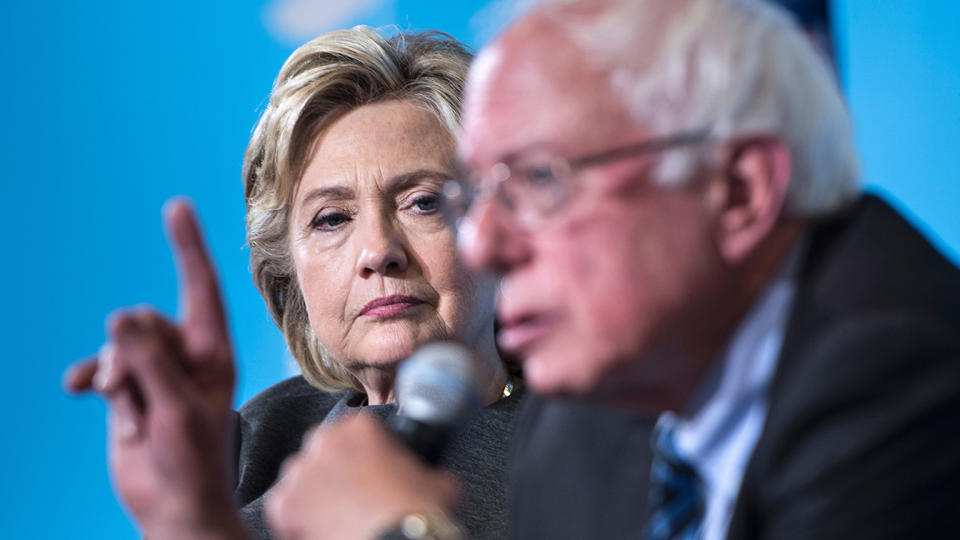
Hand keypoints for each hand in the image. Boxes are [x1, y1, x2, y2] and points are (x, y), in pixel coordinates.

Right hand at [64, 199, 247, 539]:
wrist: (173, 506)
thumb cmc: (192, 463)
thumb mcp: (177, 410)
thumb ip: (151, 361)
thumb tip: (120, 316)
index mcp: (214, 353)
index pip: (201, 289)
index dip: (189, 248)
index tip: (177, 207)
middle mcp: (186, 355)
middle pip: (144, 321)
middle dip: (131, 356)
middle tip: (140, 399)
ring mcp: (155, 371)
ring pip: (118, 343)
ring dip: (114, 377)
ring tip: (128, 413)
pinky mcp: (129, 389)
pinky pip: (100, 366)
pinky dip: (91, 377)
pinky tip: (78, 390)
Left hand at [266, 414, 460, 539]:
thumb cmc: (419, 513)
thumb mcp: (438, 479)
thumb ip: (423, 468)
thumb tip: (427, 478)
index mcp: (360, 427)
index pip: (352, 432)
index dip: (361, 455)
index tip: (368, 474)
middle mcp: (325, 441)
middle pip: (321, 451)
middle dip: (332, 471)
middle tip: (351, 497)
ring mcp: (301, 472)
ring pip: (300, 478)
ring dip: (314, 493)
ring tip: (335, 517)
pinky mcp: (284, 504)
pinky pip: (282, 507)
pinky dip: (296, 520)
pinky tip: (319, 530)